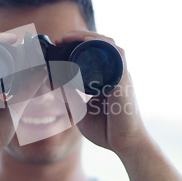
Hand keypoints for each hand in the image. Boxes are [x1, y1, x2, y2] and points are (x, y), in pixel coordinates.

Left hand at [55, 31, 149, 155]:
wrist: (125, 144)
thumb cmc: (107, 130)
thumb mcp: (81, 110)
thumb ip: (71, 97)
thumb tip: (56, 84)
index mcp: (106, 77)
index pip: (93, 52)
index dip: (76, 44)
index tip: (58, 45)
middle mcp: (115, 72)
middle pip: (101, 43)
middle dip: (79, 36)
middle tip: (60, 39)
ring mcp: (121, 74)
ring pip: (109, 44)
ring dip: (89, 36)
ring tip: (70, 37)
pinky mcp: (124, 80)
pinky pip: (117, 55)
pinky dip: (102, 45)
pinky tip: (87, 43)